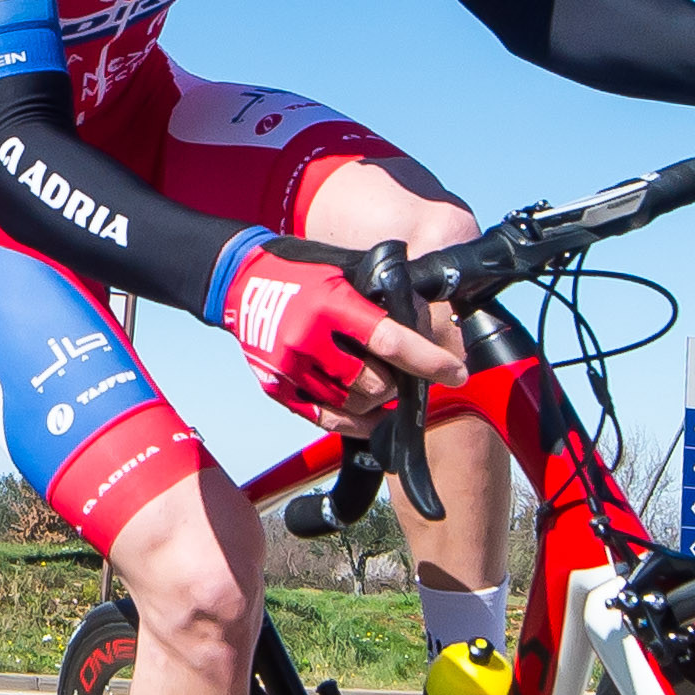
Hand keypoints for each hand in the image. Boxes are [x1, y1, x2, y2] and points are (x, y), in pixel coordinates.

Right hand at [217, 238, 460, 426]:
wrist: (239, 280)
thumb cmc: (300, 272)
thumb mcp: (345, 270)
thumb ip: (381, 296)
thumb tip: (427, 323)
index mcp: (329, 305)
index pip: (390, 340)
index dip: (428, 361)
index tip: (456, 373)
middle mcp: (306, 340)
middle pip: (373, 383)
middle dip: (399, 383)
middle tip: (408, 375)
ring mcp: (288, 369)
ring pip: (352, 405)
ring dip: (378, 402)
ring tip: (388, 390)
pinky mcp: (275, 388)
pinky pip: (325, 419)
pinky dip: (354, 423)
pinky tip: (372, 419)